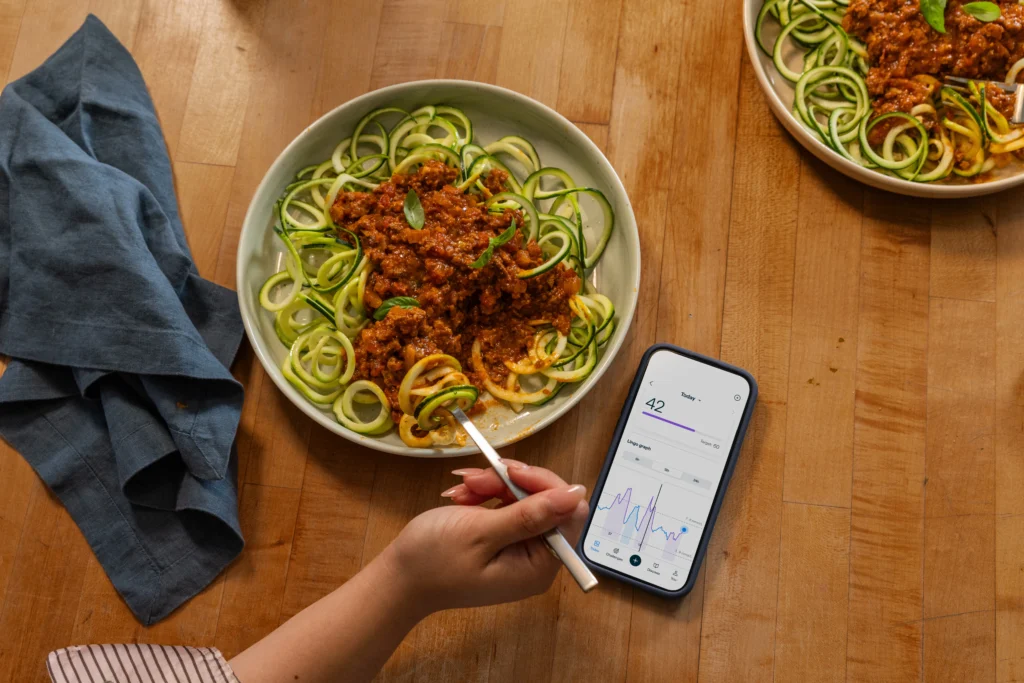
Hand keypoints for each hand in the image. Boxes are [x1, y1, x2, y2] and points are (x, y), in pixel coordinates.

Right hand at [382, 462, 589, 612]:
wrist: (398, 578)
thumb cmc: (434, 560)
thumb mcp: (482, 532)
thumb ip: (530, 514)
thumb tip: (576, 494)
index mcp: (540, 566)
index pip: (568, 513)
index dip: (545, 486)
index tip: (512, 471)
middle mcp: (536, 559)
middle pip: (545, 502)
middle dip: (511, 483)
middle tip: (477, 477)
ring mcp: (518, 549)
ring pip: (522, 498)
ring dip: (492, 485)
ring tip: (462, 488)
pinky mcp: (502, 539)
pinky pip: (505, 505)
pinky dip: (484, 495)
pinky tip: (461, 496)